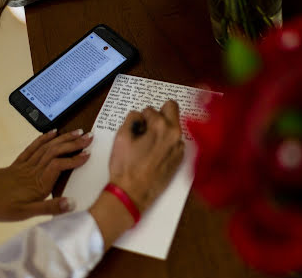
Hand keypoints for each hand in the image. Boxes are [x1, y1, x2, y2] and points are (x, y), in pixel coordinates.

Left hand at [0, 129, 92, 220]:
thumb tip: (72, 203)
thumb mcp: (25, 213)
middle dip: (74, 143)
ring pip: (47, 147)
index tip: (88, 154)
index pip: (60, 166)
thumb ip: (50, 207)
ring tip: (78, 132)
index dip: (75, 159)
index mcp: (39, 183)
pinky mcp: (18, 163)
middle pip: (56, 152)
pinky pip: (33, 147)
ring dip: (64, 138)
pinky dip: (44, 138)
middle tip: (89, 137)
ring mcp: (26, 165)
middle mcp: (34, 170)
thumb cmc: (0, 207)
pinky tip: (53, 132)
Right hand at [89, 101, 184, 249]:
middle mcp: (175, 134)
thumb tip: (140, 116)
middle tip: (148, 127)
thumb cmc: (126, 167)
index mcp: (161, 127)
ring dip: (163, 129)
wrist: (133, 194)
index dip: (141, 118)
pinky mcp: (180, 158)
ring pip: (174, 126)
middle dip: (159, 114)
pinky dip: (167, 142)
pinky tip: (155, 154)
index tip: (137, 129)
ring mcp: (180, 147)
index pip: (151, 109)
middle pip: (172, 108)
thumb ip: (132, 119)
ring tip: (149, 144)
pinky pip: (175, 141)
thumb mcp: (122, 137)